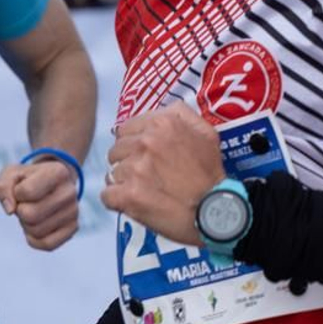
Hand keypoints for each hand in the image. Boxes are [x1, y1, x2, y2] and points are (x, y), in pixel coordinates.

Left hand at [0, 158, 80, 250]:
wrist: (51, 184)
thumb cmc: (28, 179)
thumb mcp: (11, 174)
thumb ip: (3, 187)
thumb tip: (10, 210)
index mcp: (58, 172)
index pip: (26, 192)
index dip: (16, 193)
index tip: (22, 189)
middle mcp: (69, 191)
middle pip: (30, 215)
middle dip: (20, 212)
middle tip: (26, 204)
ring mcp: (74, 211)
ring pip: (37, 231)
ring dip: (26, 225)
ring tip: (32, 212)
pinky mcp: (73, 228)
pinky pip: (47, 244)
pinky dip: (34, 240)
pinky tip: (35, 227)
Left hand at [100, 101, 222, 245]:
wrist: (215, 212)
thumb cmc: (210, 174)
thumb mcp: (206, 133)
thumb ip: (181, 114)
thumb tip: (159, 111)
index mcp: (162, 124)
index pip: (125, 129)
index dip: (133, 144)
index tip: (145, 156)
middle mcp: (146, 142)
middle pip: (116, 150)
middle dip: (127, 162)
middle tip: (146, 175)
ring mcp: (135, 169)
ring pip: (112, 172)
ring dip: (124, 182)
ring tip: (145, 190)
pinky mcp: (128, 196)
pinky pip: (107, 195)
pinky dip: (117, 201)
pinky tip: (132, 203)